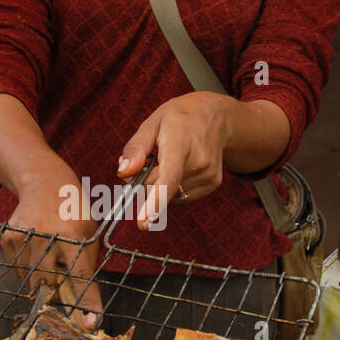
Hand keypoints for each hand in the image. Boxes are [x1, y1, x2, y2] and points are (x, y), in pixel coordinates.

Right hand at [2, 161, 102, 327]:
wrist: (44, 183)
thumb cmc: (73, 212)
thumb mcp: (89, 233)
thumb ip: (85, 265)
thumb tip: (86, 306)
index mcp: (73, 235)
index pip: (81, 276)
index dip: (87, 301)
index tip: (90, 322)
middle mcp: (46, 236)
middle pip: (49, 283)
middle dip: (55, 290)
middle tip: (59, 279)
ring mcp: (24, 236)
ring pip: (30, 280)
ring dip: (41, 277)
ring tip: (48, 254)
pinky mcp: (8, 237)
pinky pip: (17, 270)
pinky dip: (27, 268)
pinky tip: (35, 249)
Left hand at [117, 92, 236, 230]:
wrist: (216, 116)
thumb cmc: (180, 118)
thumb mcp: (152, 122)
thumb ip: (135, 148)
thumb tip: (123, 173)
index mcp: (181, 142)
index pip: (168, 177)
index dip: (154, 201)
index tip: (143, 222)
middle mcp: (199, 161)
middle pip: (158, 187)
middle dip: (145, 178)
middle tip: (150, 157)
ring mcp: (208, 175)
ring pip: (168, 195)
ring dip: (160, 183)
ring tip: (170, 158)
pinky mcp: (212, 184)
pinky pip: (179, 196)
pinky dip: (172, 187)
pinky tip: (179, 167)